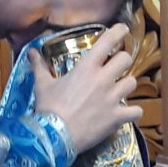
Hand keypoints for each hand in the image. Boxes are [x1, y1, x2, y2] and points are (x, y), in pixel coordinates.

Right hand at [29, 23, 138, 157]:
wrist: (54, 137)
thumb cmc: (48, 108)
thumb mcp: (42, 85)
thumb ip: (39, 66)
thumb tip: (31, 51)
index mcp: (86, 67)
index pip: (108, 41)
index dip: (119, 32)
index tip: (123, 30)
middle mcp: (103, 79)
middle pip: (126, 59)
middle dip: (122, 61)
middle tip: (116, 66)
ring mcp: (112, 98)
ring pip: (132, 82)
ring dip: (126, 84)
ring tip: (119, 90)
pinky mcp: (117, 117)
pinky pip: (136, 111)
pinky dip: (133, 112)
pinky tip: (127, 113)